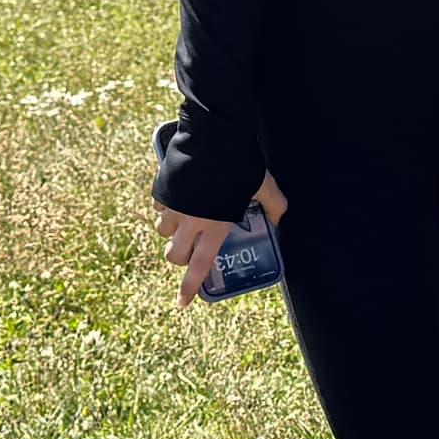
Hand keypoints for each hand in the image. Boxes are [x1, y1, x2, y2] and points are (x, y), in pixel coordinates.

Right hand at [152, 174, 286, 307]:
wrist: (212, 135)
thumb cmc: (240, 164)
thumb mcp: (265, 187)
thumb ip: (275, 206)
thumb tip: (281, 218)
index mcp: (213, 227)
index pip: (199, 266)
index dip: (189, 287)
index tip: (182, 304)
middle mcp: (189, 222)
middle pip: (174, 254)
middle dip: (180, 257)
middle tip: (189, 250)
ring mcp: (172, 206)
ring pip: (162, 231)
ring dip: (171, 233)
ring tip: (184, 222)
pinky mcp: (161, 189)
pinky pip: (158, 208)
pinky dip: (164, 209)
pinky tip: (176, 200)